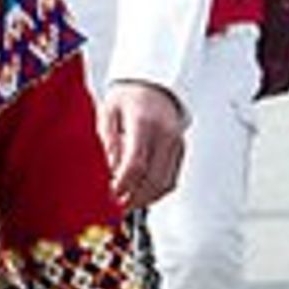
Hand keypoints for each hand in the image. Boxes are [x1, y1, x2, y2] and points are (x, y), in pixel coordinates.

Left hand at [99, 81, 186, 209]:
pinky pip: (171, 178)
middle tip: (117, 205)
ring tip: (127, 203)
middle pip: (154, 178)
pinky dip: (157, 191)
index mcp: (145, 122)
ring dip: (146, 198)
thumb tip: (110, 171)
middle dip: (135, 197)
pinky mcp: (180, 150)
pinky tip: (142, 194)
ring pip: (165, 183)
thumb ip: (108, 142)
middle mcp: (165, 134)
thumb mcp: (108, 112)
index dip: (123, 184)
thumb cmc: (128, 96)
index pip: (136, 163)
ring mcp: (176, 143)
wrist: (152, 84)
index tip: (111, 194)